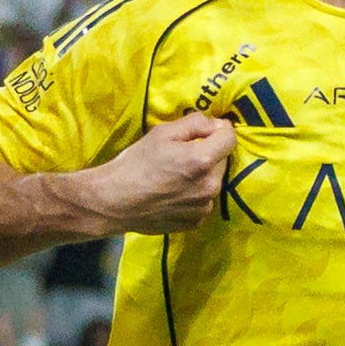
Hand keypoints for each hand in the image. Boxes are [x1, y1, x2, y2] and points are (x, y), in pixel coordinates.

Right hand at [84, 114, 237, 232]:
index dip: (218, 130)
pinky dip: (193, 195)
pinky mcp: (195, 222)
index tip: (203, 132)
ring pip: (212, 182)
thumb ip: (196, 123)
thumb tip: (217, 125)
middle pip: (222, 161)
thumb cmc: (136, 163)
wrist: (114, 201)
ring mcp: (203, 207)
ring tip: (174, 176)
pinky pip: (202, 201)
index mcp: (202, 160)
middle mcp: (209, 186)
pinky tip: (172, 193)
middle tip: (180, 155)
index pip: (230, 138)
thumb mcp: (163, 133)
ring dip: (202, 176)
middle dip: (208, 154)